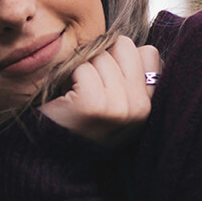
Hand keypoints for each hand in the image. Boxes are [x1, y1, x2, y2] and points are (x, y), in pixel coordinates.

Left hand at [39, 36, 160, 146]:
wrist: (52, 158)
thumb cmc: (80, 122)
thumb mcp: (115, 102)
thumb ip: (129, 75)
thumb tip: (127, 42)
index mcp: (149, 105)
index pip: (148, 52)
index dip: (121, 58)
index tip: (106, 80)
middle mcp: (140, 108)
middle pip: (122, 46)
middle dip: (100, 59)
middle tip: (88, 86)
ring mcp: (118, 107)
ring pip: (100, 55)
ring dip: (82, 68)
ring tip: (76, 94)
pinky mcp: (93, 104)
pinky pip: (81, 66)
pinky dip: (68, 76)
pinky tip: (67, 97)